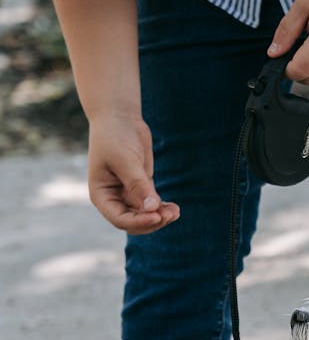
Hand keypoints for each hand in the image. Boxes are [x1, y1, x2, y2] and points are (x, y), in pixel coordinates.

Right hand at [87, 113, 179, 233]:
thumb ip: (138, 185)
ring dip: (160, 217)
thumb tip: (152, 208)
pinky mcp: (142, 186)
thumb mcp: (126, 161)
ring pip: (144, 215)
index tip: (156, 215)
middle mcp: (114, 198)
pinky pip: (152, 205)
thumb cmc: (115, 137)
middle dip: (152, 221)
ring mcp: (128, 194)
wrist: (119, 117)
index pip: (119, 218)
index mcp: (102, 195)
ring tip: (175, 212)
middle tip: (170, 214)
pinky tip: (174, 208)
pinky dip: (162, 208)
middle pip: (133, 222)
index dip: (138, 221)